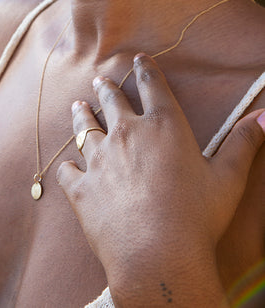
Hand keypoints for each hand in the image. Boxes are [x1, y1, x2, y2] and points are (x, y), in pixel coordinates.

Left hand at [56, 54, 264, 306]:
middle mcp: (127, 133)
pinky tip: (67, 166)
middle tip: (101, 81)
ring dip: (82, 116)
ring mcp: (100, 159)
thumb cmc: (197, 216)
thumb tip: (264, 115)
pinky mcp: (81, 187)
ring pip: (85, 128)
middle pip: (113, 102)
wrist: (156, 255)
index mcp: (163, 126)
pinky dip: (68, 167)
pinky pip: (68, 171)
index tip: (138, 58)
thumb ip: (243, 143)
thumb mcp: (228, 178)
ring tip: (78, 107)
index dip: (145, 69)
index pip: (152, 86)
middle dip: (107, 89)